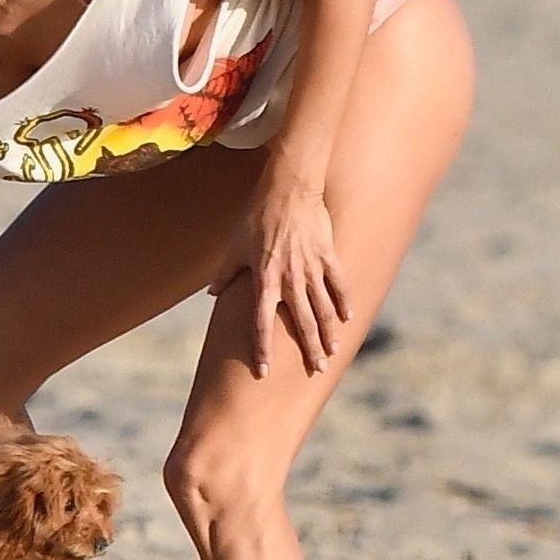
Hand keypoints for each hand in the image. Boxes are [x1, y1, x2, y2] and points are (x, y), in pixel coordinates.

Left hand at [207, 175, 351, 378]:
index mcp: (264, 279)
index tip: (263, 370)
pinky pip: (338, 284)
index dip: (261, 348)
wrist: (288, 188)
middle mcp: (289, 278)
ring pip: (322, 308)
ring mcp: (311, 268)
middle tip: (316, 370)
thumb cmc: (257, 216)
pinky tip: (348, 318)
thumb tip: (212, 293)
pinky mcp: (328, 255)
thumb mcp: (234, 245)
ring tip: (332, 353)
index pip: (260, 322)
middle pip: (301, 322)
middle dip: (308, 349)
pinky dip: (344, 301)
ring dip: (328, 333)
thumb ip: (225, 273)